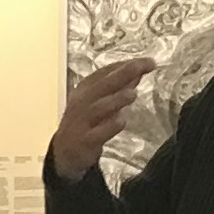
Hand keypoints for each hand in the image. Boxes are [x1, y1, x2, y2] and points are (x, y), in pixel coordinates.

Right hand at [49, 56, 153, 178]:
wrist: (65, 152)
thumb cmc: (86, 122)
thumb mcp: (100, 101)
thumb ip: (119, 87)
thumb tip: (139, 71)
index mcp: (86, 88)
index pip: (106, 72)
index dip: (126, 64)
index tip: (148, 61)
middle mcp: (83, 101)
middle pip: (104, 84)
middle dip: (124, 73)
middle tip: (144, 66)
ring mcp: (82, 121)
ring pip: (100, 107)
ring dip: (116, 99)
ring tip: (133, 93)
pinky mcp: (85, 141)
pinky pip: (98, 133)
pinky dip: (109, 126)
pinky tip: (121, 121)